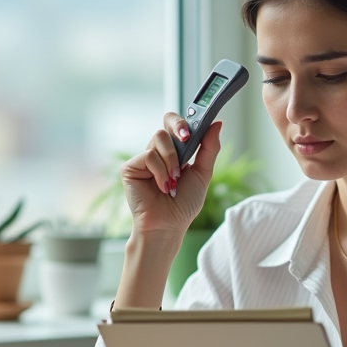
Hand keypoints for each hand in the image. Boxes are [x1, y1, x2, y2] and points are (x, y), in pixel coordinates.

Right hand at [120, 115, 223, 237]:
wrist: (168, 225)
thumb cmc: (183, 204)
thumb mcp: (202, 173)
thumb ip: (209, 148)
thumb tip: (217, 123)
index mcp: (174, 152)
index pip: (176, 126)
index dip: (185, 121)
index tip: (199, 123)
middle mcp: (157, 152)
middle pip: (166, 123)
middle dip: (178, 127)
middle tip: (186, 138)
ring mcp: (143, 159)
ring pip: (159, 138)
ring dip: (172, 161)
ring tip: (174, 182)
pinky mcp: (130, 167)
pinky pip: (149, 155)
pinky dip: (161, 172)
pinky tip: (162, 187)